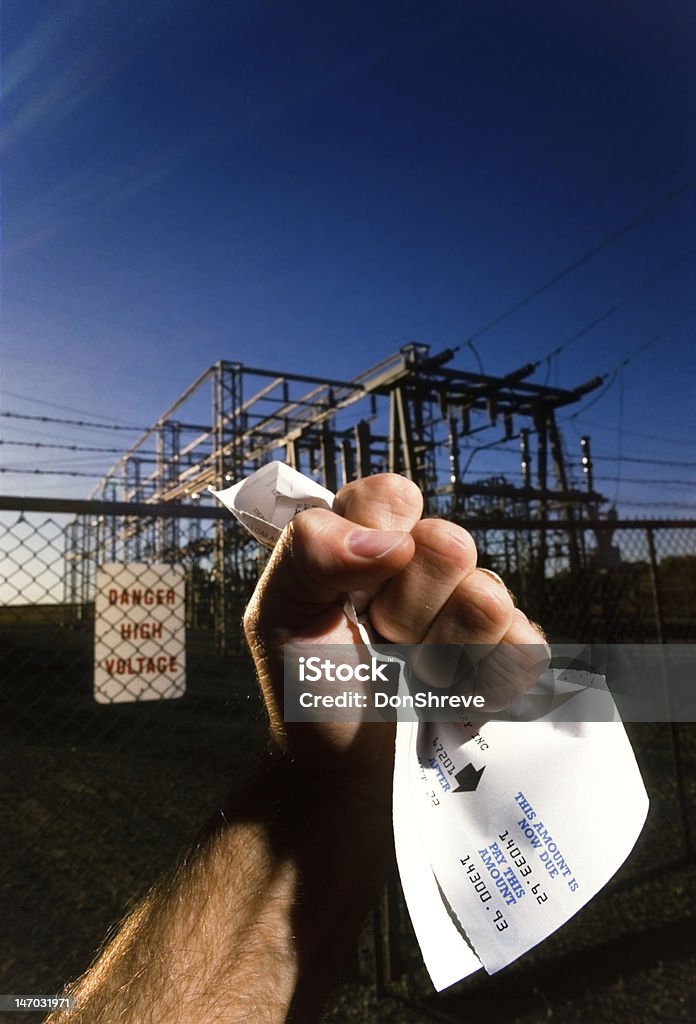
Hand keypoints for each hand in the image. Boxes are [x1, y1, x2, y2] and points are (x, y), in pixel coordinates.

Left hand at [244, 473, 547, 799]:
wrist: (344, 772)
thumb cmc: (306, 688)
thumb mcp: (275, 616)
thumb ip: (308, 554)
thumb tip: (394, 543)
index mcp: (368, 536)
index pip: (393, 495)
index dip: (376, 544)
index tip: (351, 594)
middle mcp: (424, 562)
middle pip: (449, 544)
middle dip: (405, 609)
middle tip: (380, 640)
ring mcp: (472, 606)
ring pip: (488, 599)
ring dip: (441, 653)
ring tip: (412, 674)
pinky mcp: (509, 652)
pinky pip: (524, 648)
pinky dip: (481, 685)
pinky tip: (447, 698)